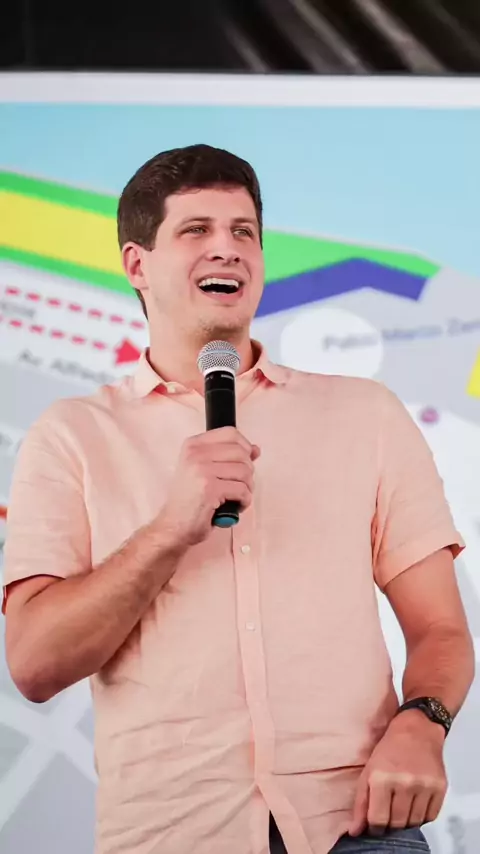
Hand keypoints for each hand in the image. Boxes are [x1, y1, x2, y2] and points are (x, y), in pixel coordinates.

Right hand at [158, 426, 259, 546]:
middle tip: (239, 485)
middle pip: (241, 453)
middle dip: (248, 471)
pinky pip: (242, 490)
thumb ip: (228, 458)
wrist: (172, 526)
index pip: (230, 433)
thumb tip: (255, 449)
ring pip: (244, 472)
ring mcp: (202, 471)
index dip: (245, 447)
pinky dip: (244, 500)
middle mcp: (195, 454)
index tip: (245, 461)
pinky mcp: (210, 489)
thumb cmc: (189, 501)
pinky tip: (235, 506)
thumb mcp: (204, 471)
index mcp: (193, 446)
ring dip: (247, 488)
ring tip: (237, 497)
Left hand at [349, 710, 446, 836]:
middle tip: (389, 817)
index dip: (375, 829)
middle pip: (397, 824)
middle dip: (391, 826)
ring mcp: (424, 786)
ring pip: (414, 823)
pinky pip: (430, 816)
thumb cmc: (388, 750)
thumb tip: (355, 832)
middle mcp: (404, 783)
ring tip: (401, 808)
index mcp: (381, 779)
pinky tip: (415, 804)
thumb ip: (361, 803)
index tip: (375, 826)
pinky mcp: (440, 788)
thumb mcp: (368, 772)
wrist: (417, 730)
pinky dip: (422, 816)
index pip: (378, 820)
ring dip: (406, 821)